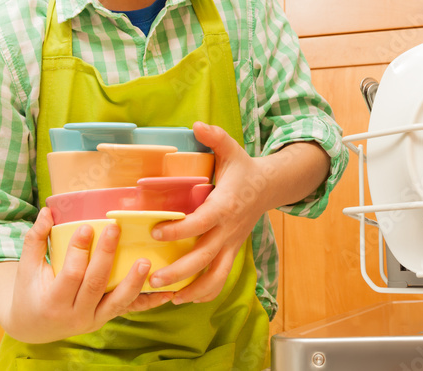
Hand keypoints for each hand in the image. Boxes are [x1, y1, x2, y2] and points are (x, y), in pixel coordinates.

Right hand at [1, 207, 173, 343]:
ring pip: (117, 302)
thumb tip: (46, 211)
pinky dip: (148, 302)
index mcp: (52, 302)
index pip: (70, 275)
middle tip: (115, 229)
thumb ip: (35, 240)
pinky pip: (129, 310)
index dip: (78, 251)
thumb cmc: (30, 291)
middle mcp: (74, 315)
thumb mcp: (27, 268)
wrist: (34, 326)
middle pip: (95, 284)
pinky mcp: (106, 318)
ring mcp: (93, 319)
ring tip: (145, 262)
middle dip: (106, 256)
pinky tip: (166, 292)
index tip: (86, 227)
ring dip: (134, 282)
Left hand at [147, 122, 271, 304]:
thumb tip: (197, 124)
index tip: (155, 233)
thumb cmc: (244, 169)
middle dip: (178, 270)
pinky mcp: (232, 252)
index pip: (201, 223)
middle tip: (153, 277)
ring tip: (167, 296)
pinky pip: (220, 278)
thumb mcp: (232, 150)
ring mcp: (231, 244)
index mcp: (225, 205)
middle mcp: (229, 230)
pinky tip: (183, 297)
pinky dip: (204, 292)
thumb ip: (215, 137)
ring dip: (191, 289)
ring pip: (215, 276)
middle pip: (204, 257)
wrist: (269, 187)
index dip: (179, 231)